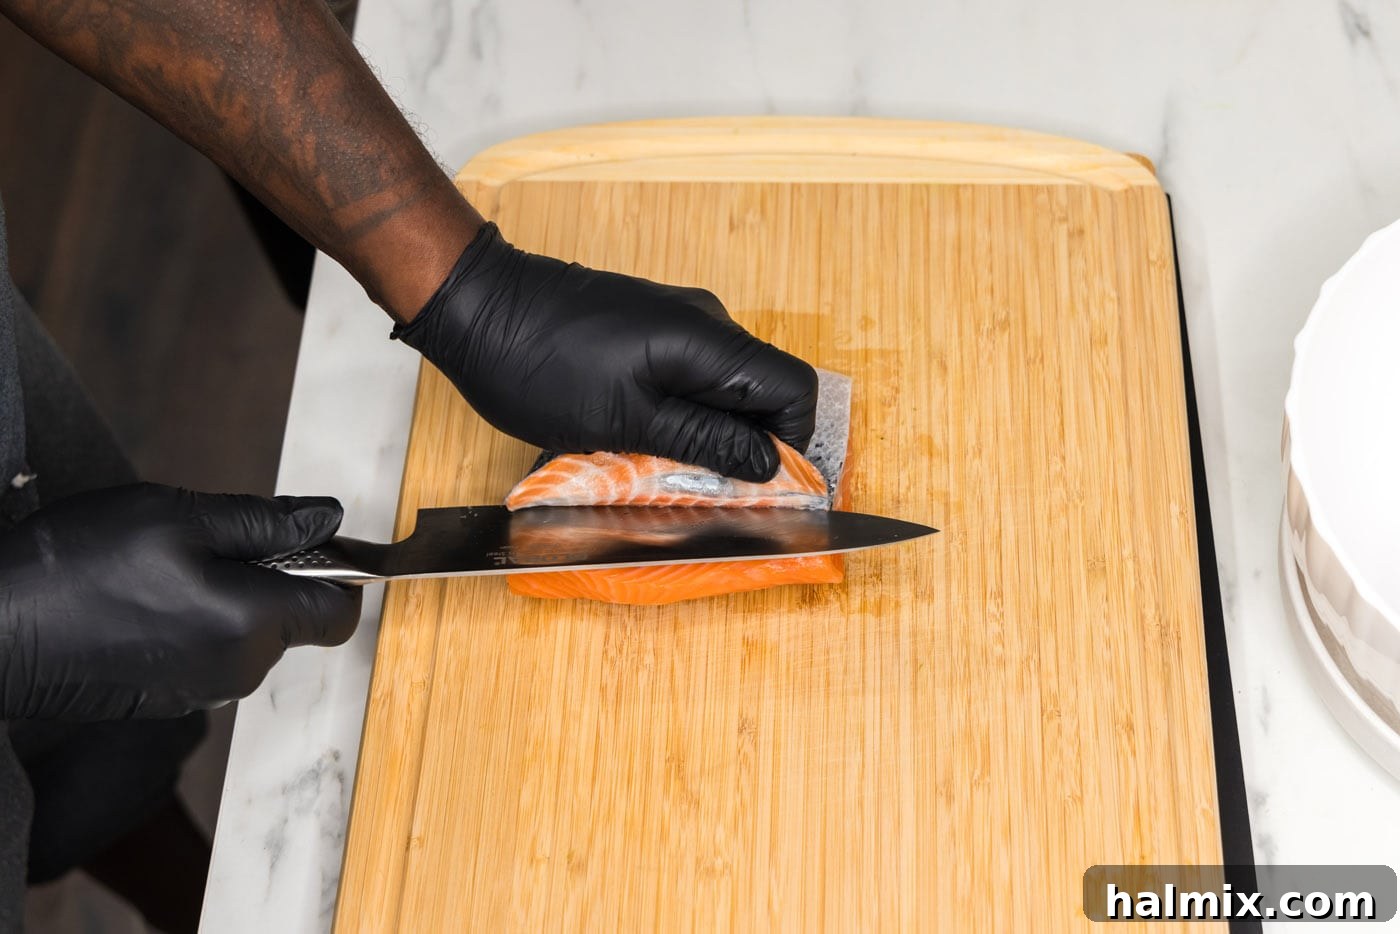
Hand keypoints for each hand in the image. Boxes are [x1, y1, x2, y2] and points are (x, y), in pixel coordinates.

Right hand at [0, 483, 361, 720]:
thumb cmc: (77, 566)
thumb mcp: (179, 516)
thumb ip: (266, 520)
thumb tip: (328, 517)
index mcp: (253, 623)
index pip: (340, 611)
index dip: (337, 569)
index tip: (308, 537)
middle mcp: (239, 670)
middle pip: (296, 620)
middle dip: (274, 576)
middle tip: (212, 538)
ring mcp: (204, 691)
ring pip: (253, 635)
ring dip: (233, 598)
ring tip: (168, 567)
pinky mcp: (171, 699)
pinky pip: (214, 653)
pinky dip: (200, 622)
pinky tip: (147, 598)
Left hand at [393, 224, 818, 481]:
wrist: (476, 307)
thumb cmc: (541, 365)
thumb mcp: (627, 422)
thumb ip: (705, 443)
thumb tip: (769, 465)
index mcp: (708, 340)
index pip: (793, 390)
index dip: (791, 445)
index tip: (765, 490)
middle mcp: (704, 324)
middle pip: (760, 394)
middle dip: (745, 449)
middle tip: (707, 493)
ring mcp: (675, 326)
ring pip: (721, 393)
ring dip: (706, 438)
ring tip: (663, 472)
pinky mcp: (647, 332)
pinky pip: (687, 382)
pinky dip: (678, 419)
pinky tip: (639, 444)